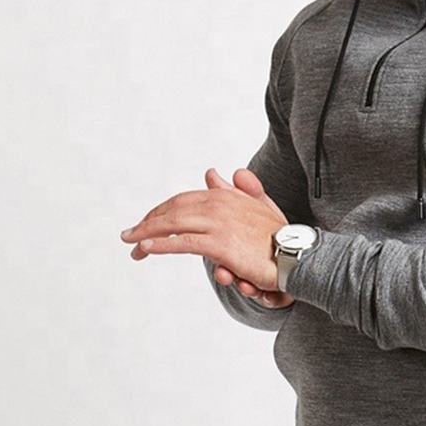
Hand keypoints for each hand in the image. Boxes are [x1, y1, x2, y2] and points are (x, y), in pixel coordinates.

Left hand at [120, 167, 287, 295]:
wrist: (295, 252)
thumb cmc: (278, 234)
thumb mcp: (256, 204)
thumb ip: (234, 188)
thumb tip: (213, 172)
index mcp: (226, 195)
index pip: (184, 199)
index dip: (163, 210)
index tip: (148, 221)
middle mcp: (219, 204)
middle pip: (173, 210)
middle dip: (148, 222)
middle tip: (130, 235)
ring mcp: (218, 224)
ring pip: (172, 225)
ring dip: (146, 234)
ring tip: (130, 243)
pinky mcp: (219, 245)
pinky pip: (182, 243)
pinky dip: (159, 244)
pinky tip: (144, 248)